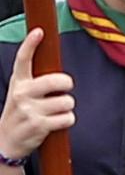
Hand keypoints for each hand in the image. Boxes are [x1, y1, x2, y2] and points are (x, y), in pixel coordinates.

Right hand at [0, 28, 74, 158]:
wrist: (6, 142)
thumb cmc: (22, 111)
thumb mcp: (21, 91)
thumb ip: (36, 78)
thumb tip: (53, 58)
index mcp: (19, 83)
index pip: (23, 60)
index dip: (31, 44)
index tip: (39, 32)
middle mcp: (22, 94)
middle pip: (57, 81)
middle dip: (67, 84)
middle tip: (65, 88)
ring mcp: (29, 111)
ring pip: (67, 102)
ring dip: (66, 107)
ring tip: (54, 111)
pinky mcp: (38, 126)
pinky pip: (67, 118)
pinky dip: (66, 121)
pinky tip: (55, 123)